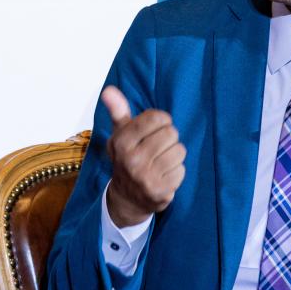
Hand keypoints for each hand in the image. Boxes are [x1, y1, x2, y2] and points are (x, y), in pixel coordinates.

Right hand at [101, 85, 185, 226]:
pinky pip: (182, 170)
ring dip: (174, 155)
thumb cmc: (127, 158)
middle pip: (171, 133)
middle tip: (157, 148)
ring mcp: (145, 177)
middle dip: (168, 139)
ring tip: (161, 162)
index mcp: (121, 142)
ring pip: (179, 151)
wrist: (126, 198)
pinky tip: (163, 175)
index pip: (156, 118)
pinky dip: (176, 172)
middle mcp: (132, 159)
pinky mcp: (159, 191)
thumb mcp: (120, 134)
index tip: (155, 129)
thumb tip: (108, 90)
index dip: (161, 120)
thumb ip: (117, 111)